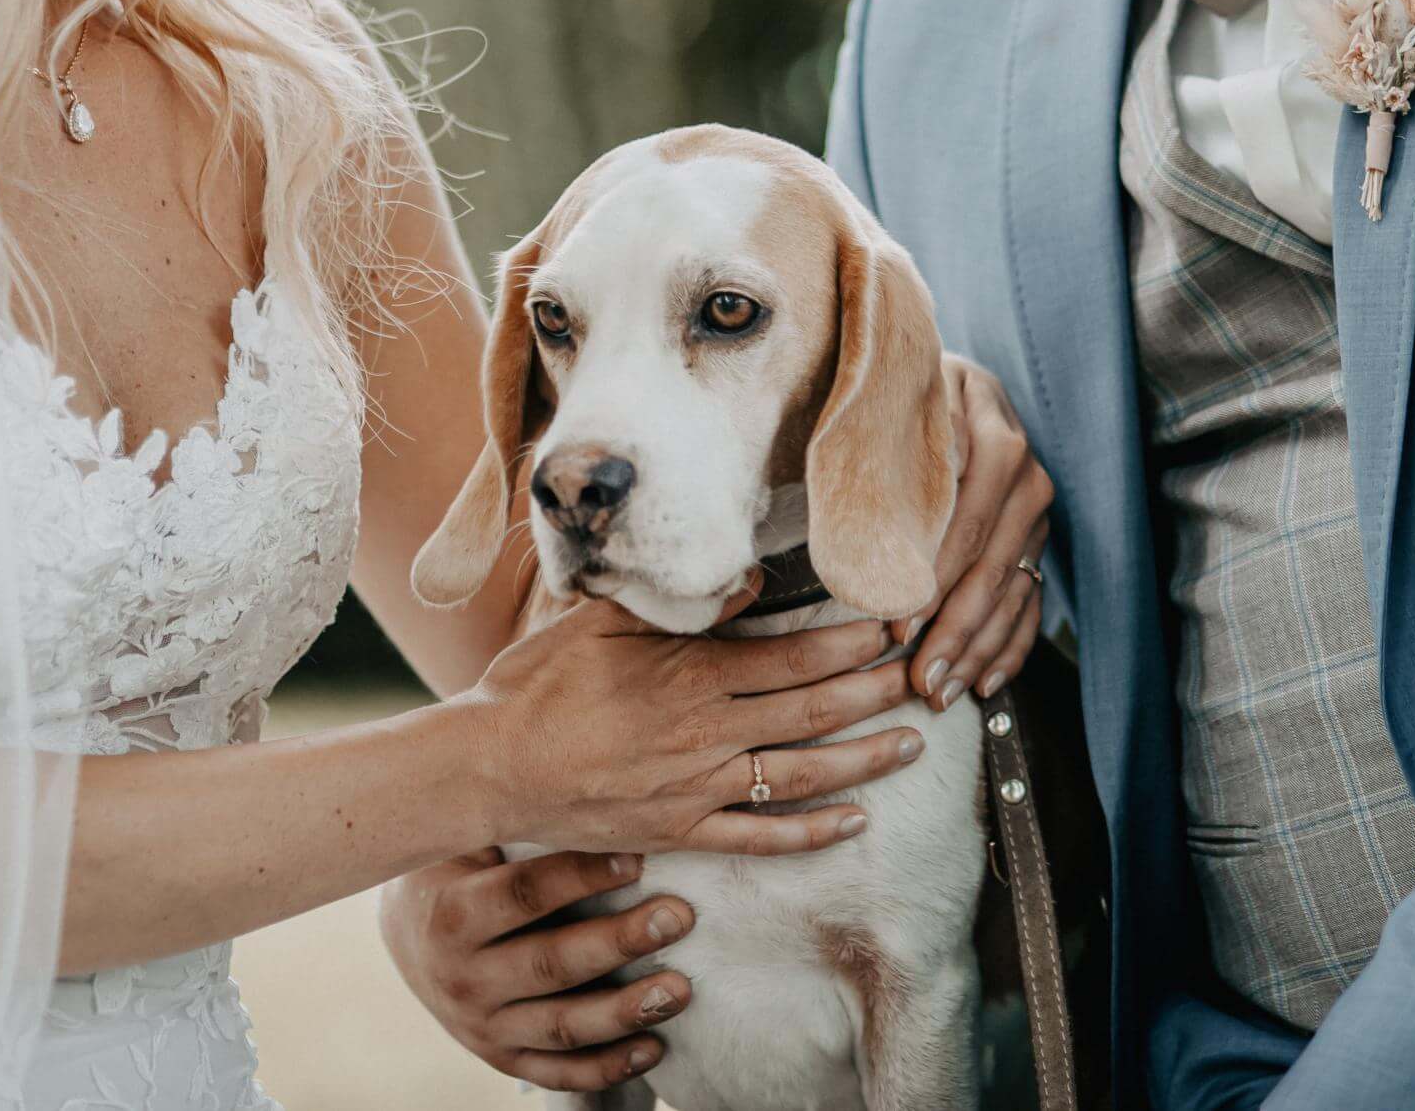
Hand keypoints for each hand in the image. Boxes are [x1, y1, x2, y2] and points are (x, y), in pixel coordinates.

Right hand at [380, 846, 694, 1093]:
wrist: (406, 935)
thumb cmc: (456, 870)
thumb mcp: (466, 842)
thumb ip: (518, 827)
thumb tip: (594, 796)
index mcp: (453, 916)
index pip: (524, 896)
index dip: (581, 877)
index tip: (640, 858)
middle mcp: (464, 978)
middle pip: (550, 965)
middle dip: (619, 941)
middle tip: (678, 917)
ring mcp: (481, 1026)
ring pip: (561, 1027)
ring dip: (624, 1011)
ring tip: (679, 991)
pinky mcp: (501, 1057)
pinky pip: (557, 1072)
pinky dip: (608, 1066)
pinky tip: (654, 1047)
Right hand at [463, 589, 921, 855]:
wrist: (488, 766)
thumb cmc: (536, 684)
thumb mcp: (599, 620)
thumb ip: (675, 601)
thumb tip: (747, 577)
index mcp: (688, 674)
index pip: (790, 657)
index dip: (849, 643)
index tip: (895, 626)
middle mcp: (703, 732)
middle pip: (810, 712)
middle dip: (874, 692)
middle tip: (926, 674)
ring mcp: (696, 787)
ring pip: (798, 774)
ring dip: (863, 759)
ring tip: (912, 743)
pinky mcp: (680, 831)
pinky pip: (759, 837)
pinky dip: (810, 833)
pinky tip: (854, 823)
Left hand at [904, 353, 1051, 710]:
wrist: (956, 382)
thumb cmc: (911, 396)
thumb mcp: (905, 398)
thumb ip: (901, 441)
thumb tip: (890, 502)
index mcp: (998, 441)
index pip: (966, 525)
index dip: (931, 581)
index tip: (895, 627)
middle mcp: (1028, 480)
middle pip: (990, 569)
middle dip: (953, 632)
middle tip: (919, 680)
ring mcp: (1037, 516)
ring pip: (1011, 595)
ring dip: (976, 652)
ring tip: (940, 693)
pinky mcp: (1037, 542)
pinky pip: (1030, 605)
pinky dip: (1009, 649)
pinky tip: (982, 684)